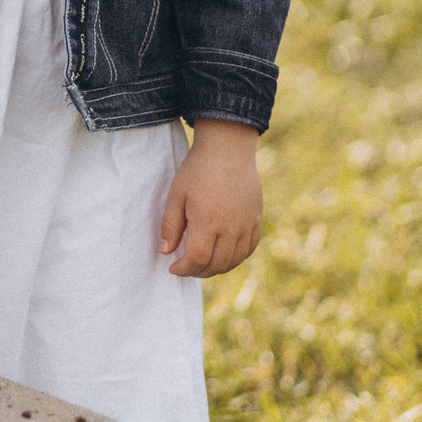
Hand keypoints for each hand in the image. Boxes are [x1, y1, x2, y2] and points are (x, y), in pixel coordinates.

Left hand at [159, 119, 263, 277]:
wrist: (227, 150)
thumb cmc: (198, 170)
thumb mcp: (176, 195)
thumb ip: (170, 226)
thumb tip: (165, 251)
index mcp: (208, 222)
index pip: (198, 260)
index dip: (184, 269)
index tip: (173, 268)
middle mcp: (230, 228)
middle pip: (217, 264)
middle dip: (199, 271)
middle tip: (186, 266)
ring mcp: (246, 224)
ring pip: (234, 260)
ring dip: (217, 268)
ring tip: (203, 263)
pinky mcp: (256, 219)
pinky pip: (250, 248)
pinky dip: (236, 257)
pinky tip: (224, 254)